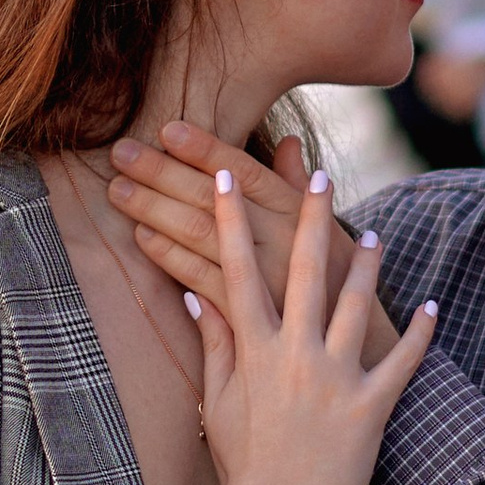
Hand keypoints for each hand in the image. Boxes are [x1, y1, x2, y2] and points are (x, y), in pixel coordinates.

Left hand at [110, 121, 367, 323]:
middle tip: (121, 153)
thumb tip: (288, 142)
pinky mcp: (252, 318)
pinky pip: (202, 280)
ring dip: (156, 209)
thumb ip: (297, 188)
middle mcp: (283, 241)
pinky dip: (171, 257)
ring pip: (202, 235)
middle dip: (164, 173)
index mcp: (299, 214)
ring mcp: (267, 280)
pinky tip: (143, 237)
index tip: (167, 129)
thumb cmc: (342, 285)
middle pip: (213, 199)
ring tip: (120, 190)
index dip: (205, 149)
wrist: (364, 355)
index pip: (244, 171)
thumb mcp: (330, 231)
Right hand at [190, 167, 434, 484]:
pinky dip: (421, 333)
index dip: (233, 220)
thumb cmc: (241, 462)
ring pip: (356, 305)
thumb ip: (214, 343)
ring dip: (368, 265)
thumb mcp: (218, 400)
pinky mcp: (371, 407)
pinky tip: (433, 305)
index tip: (227, 178)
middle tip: (319, 174)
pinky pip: (402, 361)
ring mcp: (336, 379)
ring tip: (373, 234)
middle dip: (311, 218)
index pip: (238, 271)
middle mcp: (295, 354)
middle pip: (305, 271)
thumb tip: (197, 294)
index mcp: (254, 349)